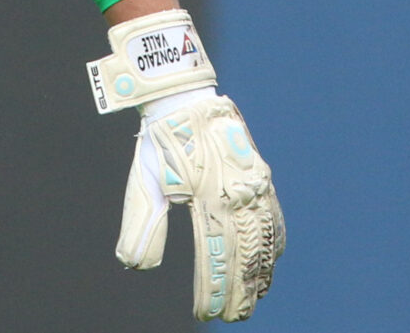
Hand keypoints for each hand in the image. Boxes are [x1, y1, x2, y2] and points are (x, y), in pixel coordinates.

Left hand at [89, 11, 284, 321]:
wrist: (186, 97)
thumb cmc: (162, 140)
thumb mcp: (146, 181)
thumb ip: (142, 225)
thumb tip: (135, 265)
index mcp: (211, 199)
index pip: (216, 259)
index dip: (213, 290)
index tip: (205, 314)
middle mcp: (241, 196)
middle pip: (247, 257)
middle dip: (240, 292)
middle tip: (234, 316)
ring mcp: (257, 187)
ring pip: (265, 243)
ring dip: (260, 275)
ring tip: (252, 299)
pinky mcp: (261, 178)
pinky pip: (275, 220)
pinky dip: (274, 247)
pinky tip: (271, 262)